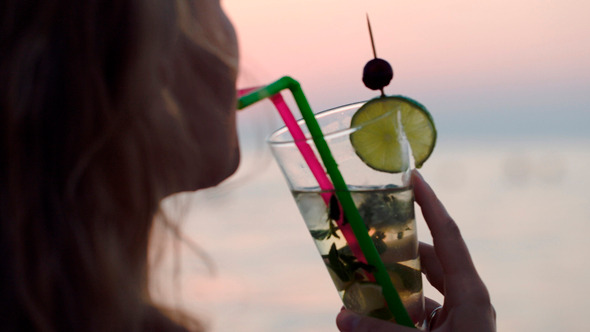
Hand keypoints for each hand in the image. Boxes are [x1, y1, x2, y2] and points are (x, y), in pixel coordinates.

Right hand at [336, 170, 495, 330]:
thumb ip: (381, 331)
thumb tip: (341, 317)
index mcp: (470, 293)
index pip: (448, 235)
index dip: (431, 203)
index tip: (414, 177)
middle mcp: (466, 298)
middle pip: (429, 258)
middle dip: (398, 247)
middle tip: (368, 237)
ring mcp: (460, 316)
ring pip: (423, 286)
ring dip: (394, 282)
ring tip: (362, 277)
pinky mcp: (450, 329)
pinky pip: (421, 310)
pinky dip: (397, 308)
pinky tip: (372, 313)